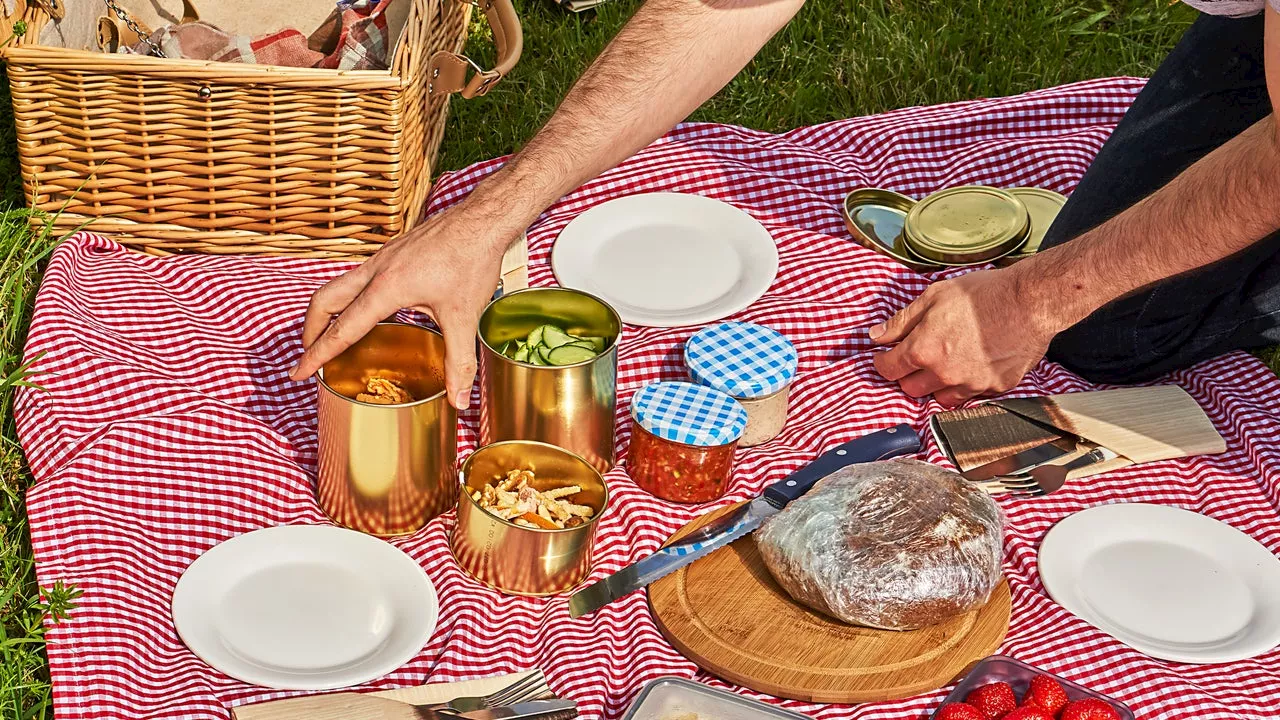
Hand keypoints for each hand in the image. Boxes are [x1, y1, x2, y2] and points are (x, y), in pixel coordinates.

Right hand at [288, 203, 512, 408]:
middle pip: (324, 301)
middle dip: (311, 330)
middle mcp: (376, 270)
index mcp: (386, 289)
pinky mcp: (393, 251)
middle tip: (311, 355)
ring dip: (328, 312)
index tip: (297, 372)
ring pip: (339, 285)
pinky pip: (359, 276)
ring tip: (333, 336)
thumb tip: (459, 400)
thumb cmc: (473, 261)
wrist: (483, 219)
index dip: (317, 355)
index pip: (341, 329)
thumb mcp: (464, 317)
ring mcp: (382, 258)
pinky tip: (371, 310)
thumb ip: (459, 361)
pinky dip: (351, 297)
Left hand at [869, 269, 1061, 406]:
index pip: (888, 369)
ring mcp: (971, 385)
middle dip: (908, 374)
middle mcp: (944, 374)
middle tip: (915, 357)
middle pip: (911, 389)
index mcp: (923, 350)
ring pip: (940, 397)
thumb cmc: (982, 294)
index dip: (882, 362)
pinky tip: (970, 365)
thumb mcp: (933, 297)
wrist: (1030, 302)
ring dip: (935, 384)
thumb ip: (901, 321)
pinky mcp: (995, 388)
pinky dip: (964, 385)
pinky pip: (970, 395)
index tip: (884, 356)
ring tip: (944, 363)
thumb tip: (875, 335)